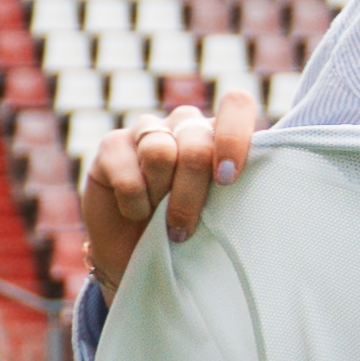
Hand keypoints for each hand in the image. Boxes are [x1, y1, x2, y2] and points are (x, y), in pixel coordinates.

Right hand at [81, 90, 259, 292]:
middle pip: (197, 143)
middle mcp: (185, 123)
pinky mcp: (111, 144)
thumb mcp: (220, 212)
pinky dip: (135, 204)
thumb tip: (248, 183)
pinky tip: (135, 212)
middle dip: (193, 193)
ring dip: (161, 197)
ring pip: (161, 152)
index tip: (228, 180)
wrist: (136, 255)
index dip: (234, 138)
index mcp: (219, 134)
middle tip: (185, 228)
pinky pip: (129, 174)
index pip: (236, 105)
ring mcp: (146, 130)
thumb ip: (234, 189)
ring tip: (158, 216)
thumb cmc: (189, 233)